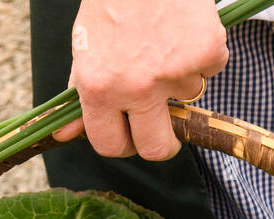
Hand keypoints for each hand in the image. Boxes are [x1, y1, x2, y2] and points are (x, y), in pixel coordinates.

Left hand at [53, 0, 228, 160]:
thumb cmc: (110, 0)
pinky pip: (210, 68)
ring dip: (182, 74)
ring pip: (188, 96)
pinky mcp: (206, 53)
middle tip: (165, 126)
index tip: (132, 138)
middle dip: (163, 143)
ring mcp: (174, 73)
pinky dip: (202, 51)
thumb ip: (80, 92)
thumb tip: (64, 136)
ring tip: (166, 38)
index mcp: (98, 87)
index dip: (123, 144)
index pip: (110, 145)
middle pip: (157, 149)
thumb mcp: (86, 46)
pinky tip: (185, 25)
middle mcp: (136, 86)